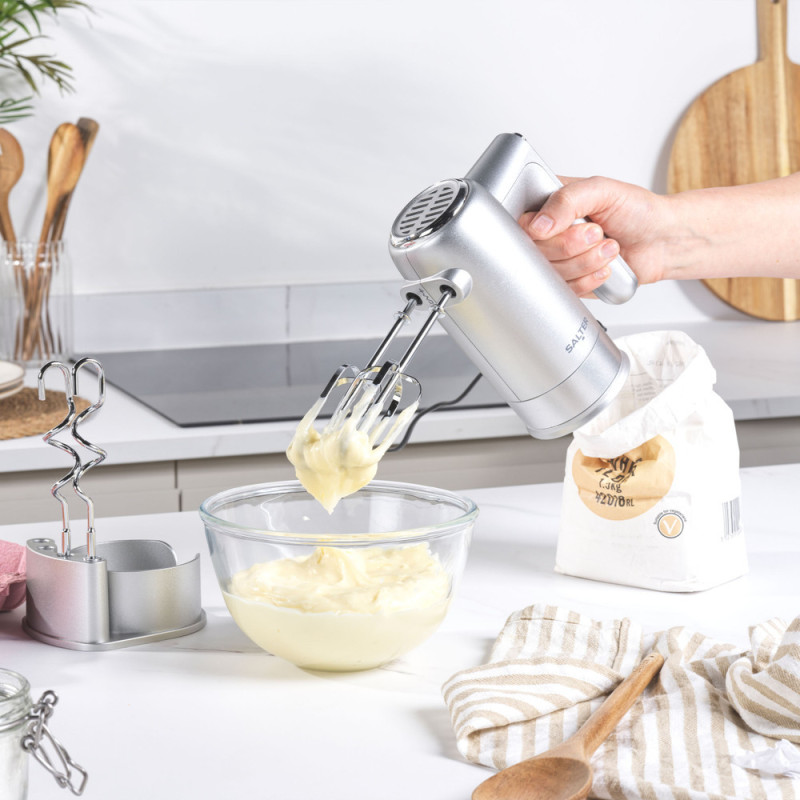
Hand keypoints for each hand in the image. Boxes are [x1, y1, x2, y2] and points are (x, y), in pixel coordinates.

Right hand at [520, 176, 671, 296]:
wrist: (661, 239)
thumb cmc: (636, 210)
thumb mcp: (601, 190)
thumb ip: (566, 200)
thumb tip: (539, 224)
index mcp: (550, 204)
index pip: (521, 222)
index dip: (540, 230)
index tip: (564, 225)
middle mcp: (550, 232)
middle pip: (535, 251)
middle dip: (572, 245)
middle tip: (596, 232)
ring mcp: (559, 259)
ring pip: (551, 273)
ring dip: (585, 261)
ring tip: (607, 247)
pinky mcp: (570, 282)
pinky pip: (567, 289)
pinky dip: (589, 278)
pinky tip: (604, 266)